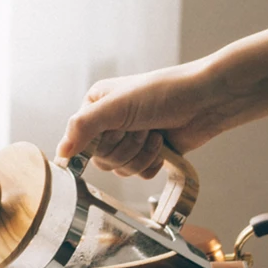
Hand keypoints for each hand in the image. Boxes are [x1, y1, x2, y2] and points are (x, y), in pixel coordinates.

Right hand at [56, 61, 224, 177]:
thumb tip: (61, 154)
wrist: (207, 100)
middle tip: (141, 127)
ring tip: (155, 134)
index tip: (117, 130)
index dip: (100, 142)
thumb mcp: (117, 106)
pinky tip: (162, 146)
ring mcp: (129, 139)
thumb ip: (83, 127)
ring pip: (120, 170)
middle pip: (101, 160)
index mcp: (95, 105)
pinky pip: (138, 174)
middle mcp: (109, 122)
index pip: (80, 141)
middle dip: (126, 147)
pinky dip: (152, 164)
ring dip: (141, 155)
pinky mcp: (148, 154)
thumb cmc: (164, 93)